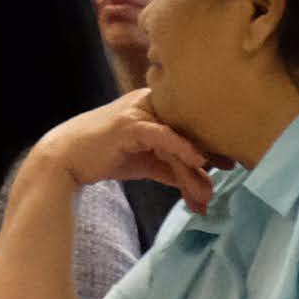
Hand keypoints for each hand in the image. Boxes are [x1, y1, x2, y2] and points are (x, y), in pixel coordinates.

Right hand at [40, 90, 223, 215]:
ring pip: (178, 140)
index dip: (213, 145)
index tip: (232, 165)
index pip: (191, 126)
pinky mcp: (131, 123)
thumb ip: (174, 168)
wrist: (67, 158)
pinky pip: (163, 135)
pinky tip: (199, 161)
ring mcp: (140, 110)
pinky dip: (182, 148)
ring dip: (193, 171)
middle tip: (227, 179)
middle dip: (209, 160)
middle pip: (189, 132)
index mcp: (158, 105)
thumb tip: (205, 185)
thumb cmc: (106, 156)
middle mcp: (152, 102)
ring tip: (205, 196)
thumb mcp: (147, 163)